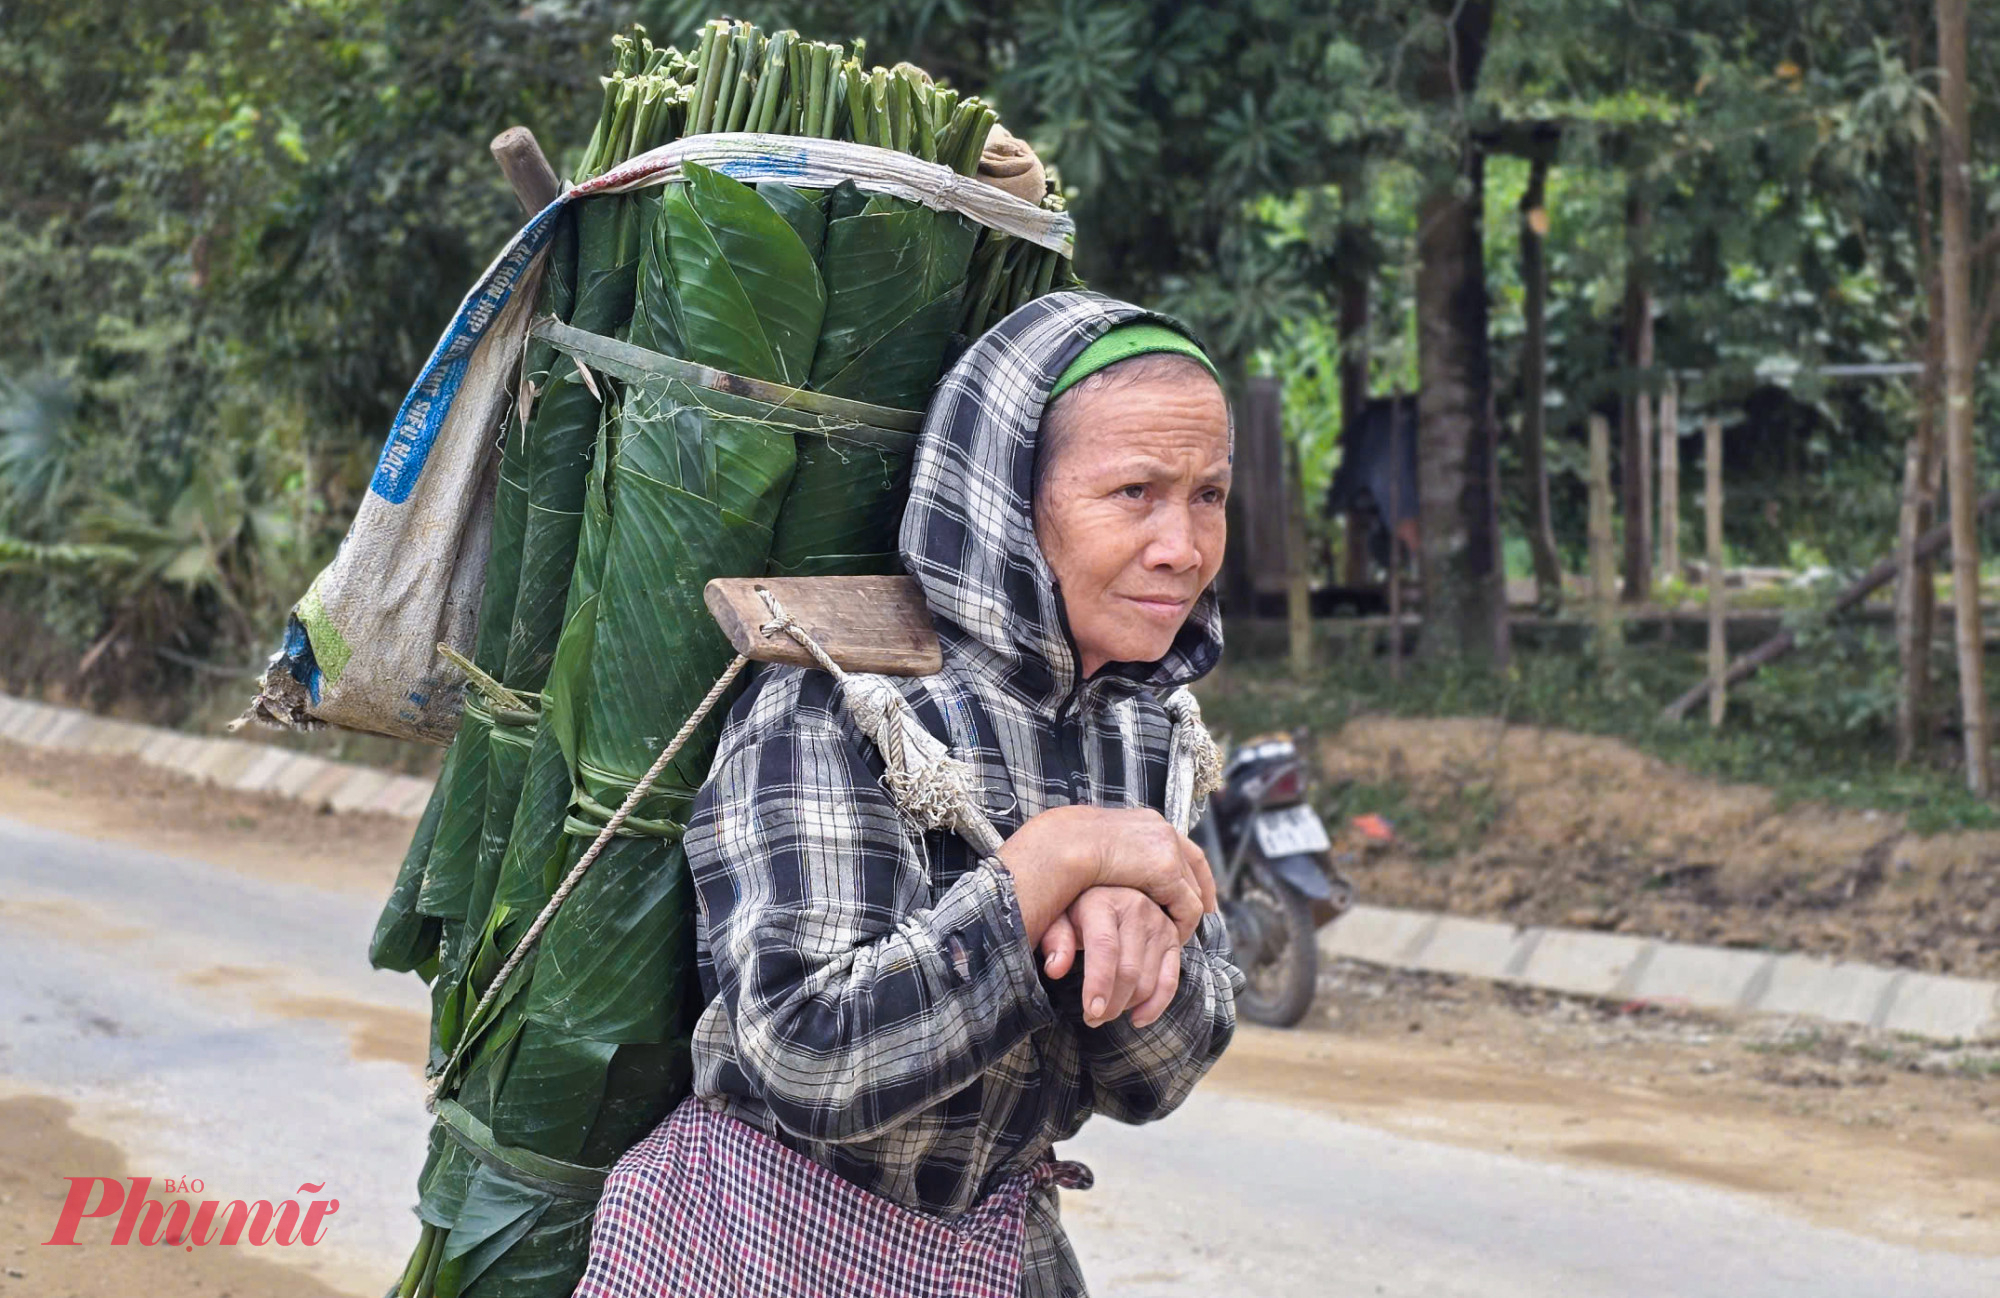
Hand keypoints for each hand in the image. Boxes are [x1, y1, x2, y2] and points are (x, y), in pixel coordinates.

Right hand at [999, 806, 1216, 946]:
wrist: (1063, 844)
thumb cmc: (1066, 850)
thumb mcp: (1098, 851)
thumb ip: (1115, 859)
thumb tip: (1117, 868)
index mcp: (1148, 822)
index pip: (1184, 845)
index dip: (1195, 872)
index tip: (1201, 892)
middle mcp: (1163, 831)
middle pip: (1195, 866)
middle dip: (1201, 892)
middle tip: (1200, 915)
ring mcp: (1168, 849)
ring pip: (1194, 890)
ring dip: (1188, 914)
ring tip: (1178, 935)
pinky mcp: (1167, 872)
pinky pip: (1188, 907)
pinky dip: (1184, 925)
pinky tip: (1171, 940)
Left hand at [1039, 887, 1183, 1028]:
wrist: (1111, 889)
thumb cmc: (1079, 908)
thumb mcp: (1059, 916)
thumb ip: (1056, 939)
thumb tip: (1055, 969)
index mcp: (1103, 901)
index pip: (1105, 947)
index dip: (1099, 983)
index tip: (1091, 1012)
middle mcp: (1137, 909)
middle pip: (1129, 969)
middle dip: (1111, 1004)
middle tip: (1092, 1019)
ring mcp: (1159, 924)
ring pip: (1148, 980)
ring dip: (1127, 1007)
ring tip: (1106, 1014)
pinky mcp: (1173, 939)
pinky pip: (1170, 981)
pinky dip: (1156, 1005)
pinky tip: (1137, 1019)